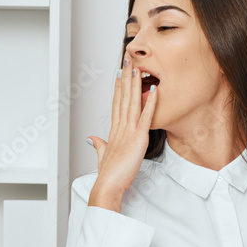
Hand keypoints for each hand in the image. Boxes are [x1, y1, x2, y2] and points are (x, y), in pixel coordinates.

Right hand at [87, 57, 157, 211]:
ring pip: (132, 102)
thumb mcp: (102, 155)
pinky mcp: (138, 138)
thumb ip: (98, 145)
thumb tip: (91, 138)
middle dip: (126, 77)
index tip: (120, 73)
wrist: (108, 185)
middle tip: (128, 60)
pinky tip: (154, 90)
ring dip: (135, 83)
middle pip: (123, 97)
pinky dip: (150, 102)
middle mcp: (120, 127)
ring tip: (137, 66)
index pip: (116, 103)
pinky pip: (146, 116)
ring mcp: (128, 131)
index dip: (118, 86)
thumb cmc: (108, 174)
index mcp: (113, 131)